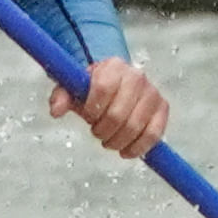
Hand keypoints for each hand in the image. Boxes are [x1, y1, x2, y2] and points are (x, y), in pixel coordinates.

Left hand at [54, 57, 170, 158]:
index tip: (87, 116)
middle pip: (118, 114)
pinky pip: (154, 134)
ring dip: (117, 142)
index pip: (103, 89)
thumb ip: (61, 97)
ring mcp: (152, 92)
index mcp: (113, 66)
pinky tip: (125, 151)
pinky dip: (137, 148)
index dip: (92, 109)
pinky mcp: (162, 108)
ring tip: (109, 141)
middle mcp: (136, 76)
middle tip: (97, 132)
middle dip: (102, 131)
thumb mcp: (73, 90)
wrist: (116, 85)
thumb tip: (56, 111)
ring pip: (134, 127)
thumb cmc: (91, 90)